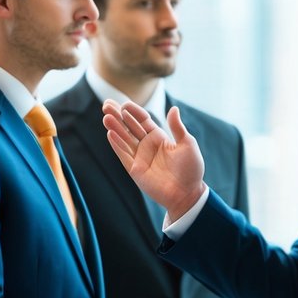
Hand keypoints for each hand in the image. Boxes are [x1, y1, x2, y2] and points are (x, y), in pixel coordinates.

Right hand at [102, 101, 206, 219]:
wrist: (187, 193)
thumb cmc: (191, 169)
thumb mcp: (187, 144)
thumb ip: (177, 127)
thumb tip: (174, 109)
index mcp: (159, 137)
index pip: (143, 120)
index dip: (134, 112)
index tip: (125, 104)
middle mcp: (147, 146)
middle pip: (129, 127)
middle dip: (118, 116)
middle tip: (106, 105)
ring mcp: (140, 157)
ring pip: (124, 139)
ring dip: (115, 128)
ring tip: (106, 117)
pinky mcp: (135, 170)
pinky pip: (124, 155)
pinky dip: (117, 145)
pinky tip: (110, 134)